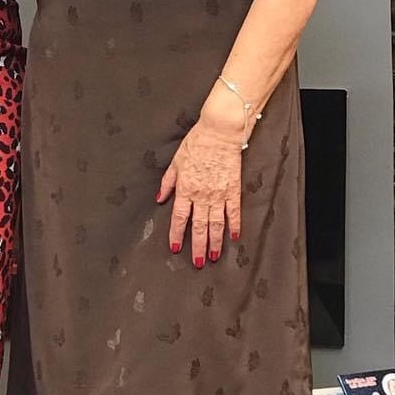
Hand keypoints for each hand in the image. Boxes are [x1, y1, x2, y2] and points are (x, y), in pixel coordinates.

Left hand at [156, 116, 243, 266]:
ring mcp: (219, 194)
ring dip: (215, 242)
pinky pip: (234, 212)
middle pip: (199, 226)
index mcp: (186, 189)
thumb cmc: (196, 144)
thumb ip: (168, 183)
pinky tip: (234, 237)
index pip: (180, 218)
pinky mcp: (233, 189)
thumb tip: (159, 198)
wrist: (220, 132)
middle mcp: (202, 195)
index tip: (176, 248)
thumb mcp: (176, 162)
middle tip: (198, 262)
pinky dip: (234, 225)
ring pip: (216, 224)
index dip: (177, 235)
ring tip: (214, 256)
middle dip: (198, 246)